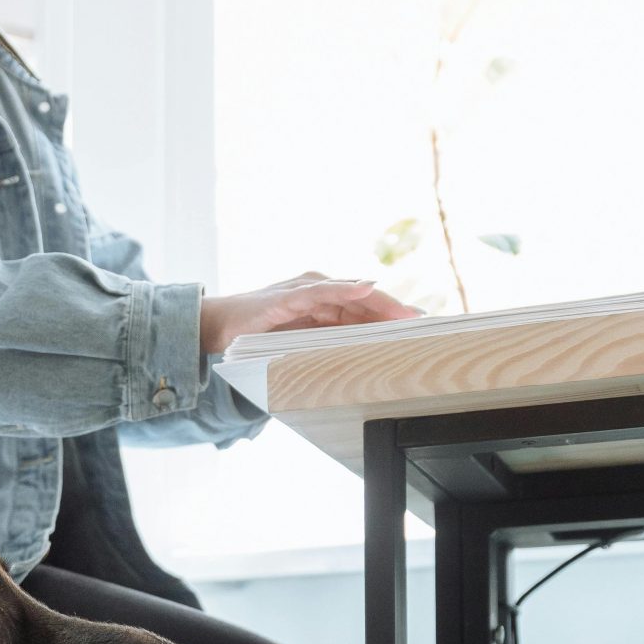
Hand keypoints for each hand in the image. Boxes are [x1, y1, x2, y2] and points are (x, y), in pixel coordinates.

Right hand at [199, 271, 421, 358]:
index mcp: (323, 301)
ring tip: (405, 313)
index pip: (365, 307)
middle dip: (394, 310)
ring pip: (351, 294)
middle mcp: (319, 289)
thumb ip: (328, 340)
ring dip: (380, 302)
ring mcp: (305, 289)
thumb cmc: (258, 334)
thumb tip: (361, 354)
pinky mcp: (290, 295)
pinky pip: (322, 292)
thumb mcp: (301, 340)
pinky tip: (365, 291)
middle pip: (365, 299)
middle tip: (423, 321)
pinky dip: (344, 290)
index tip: (422, 324)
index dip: (393, 314)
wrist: (221, 326)